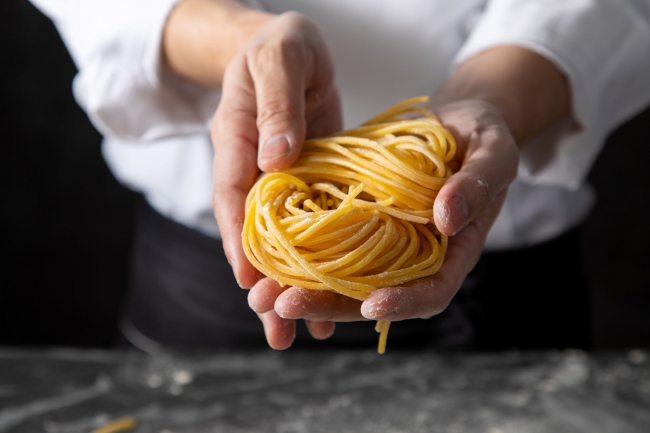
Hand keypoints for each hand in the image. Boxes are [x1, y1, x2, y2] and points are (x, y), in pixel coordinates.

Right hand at [210, 12, 341, 348]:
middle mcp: (254, 170)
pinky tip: (334, 293)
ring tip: (301, 335)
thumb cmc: (279, 45)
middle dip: (263, 283)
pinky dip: (318, 261)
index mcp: (237, 141)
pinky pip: (309, 229)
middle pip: (251, 235)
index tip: (250, 281)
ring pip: (280, 242)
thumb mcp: (280, 60)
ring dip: (290, 286)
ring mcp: (280, 182)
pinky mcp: (308, 184)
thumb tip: (275, 159)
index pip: (233, 196)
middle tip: (275, 331)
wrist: (289, 48)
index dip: (239, 241)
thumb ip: (276, 106)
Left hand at [248, 99, 518, 341]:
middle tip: (285, 305)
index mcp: (452, 250)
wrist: (456, 120)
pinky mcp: (359, 216)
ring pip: (343, 275)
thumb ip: (478, 184)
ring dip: (304, 286)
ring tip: (263, 292)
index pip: (431, 291)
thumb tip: (447, 219)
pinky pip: (328, 239)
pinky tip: (267, 250)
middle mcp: (414, 253)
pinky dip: (299, 249)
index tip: (370, 306)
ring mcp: (384, 238)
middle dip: (330, 304)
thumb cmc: (485, 135)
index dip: (403, 302)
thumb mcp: (493, 152)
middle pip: (373, 294)